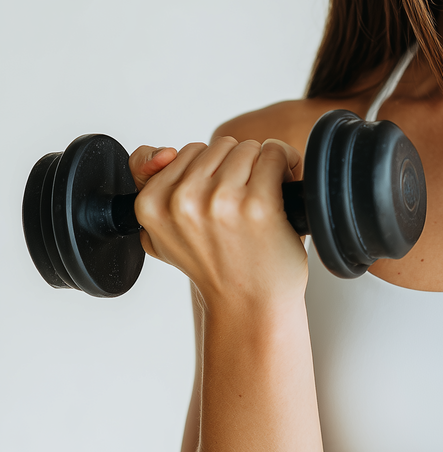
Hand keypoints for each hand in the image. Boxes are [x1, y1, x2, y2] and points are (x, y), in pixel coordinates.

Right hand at [130, 138, 306, 307]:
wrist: (248, 305)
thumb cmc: (215, 267)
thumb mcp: (162, 234)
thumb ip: (149, 186)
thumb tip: (160, 153)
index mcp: (151, 205)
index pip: (178, 152)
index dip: (204, 172)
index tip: (212, 196)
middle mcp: (183, 201)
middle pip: (218, 146)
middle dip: (235, 167)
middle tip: (241, 202)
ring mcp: (220, 201)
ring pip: (247, 148)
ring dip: (261, 166)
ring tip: (260, 199)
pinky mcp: (257, 204)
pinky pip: (273, 154)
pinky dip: (285, 164)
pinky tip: (282, 189)